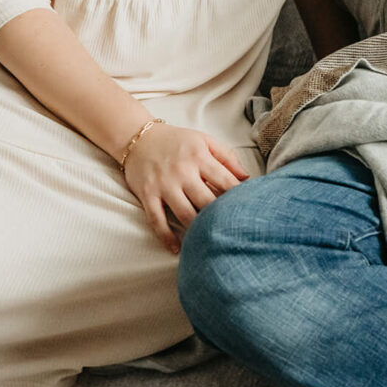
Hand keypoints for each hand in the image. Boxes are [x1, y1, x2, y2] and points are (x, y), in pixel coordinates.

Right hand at [120, 124, 249, 252]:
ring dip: (197, 230)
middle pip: (207, 201)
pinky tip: (177, 249)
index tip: (247, 211)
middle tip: (231, 231)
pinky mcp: (147, 195)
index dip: (238, 197)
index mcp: (199, 156)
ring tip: (209, 242)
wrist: (139, 138)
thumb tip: (246, 178)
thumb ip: (227, 156)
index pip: (225, 181)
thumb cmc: (177, 141)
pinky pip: (157, 220)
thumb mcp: (204, 141)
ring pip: (185, 214)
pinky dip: (166, 237)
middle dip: (220, 217)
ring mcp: (164, 184)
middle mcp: (182, 171)